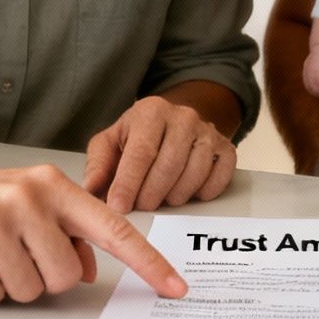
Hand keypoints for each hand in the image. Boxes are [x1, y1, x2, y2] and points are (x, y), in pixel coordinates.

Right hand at [0, 159, 186, 306]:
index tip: (176, 288)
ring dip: (12, 283)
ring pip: (30, 291)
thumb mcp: (32, 201)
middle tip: (17, 252)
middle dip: (45, 277)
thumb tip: (89, 271)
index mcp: (54, 186)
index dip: (147, 262)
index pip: (113, 228)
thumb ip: (69, 231)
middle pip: (65, 277)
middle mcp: (27, 200)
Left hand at [82, 95, 236, 213]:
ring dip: (175, 197)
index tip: (118, 207)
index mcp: (150, 111)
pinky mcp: (226, 148)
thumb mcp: (110, 143)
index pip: (141, 152)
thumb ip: (98, 165)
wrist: (173, 124)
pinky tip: (187, 192)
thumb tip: (91, 189)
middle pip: (169, 166)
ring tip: (161, 199)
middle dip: (151, 195)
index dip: (128, 184)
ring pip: (194, 174)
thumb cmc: (137, 138)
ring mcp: (208, 131)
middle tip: (140, 207)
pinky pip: (218, 178)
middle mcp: (183, 117)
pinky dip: (202, 193)